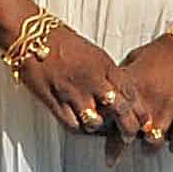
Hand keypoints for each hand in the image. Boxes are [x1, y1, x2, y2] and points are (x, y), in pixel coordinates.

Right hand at [13, 23, 129, 142]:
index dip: (138, 111)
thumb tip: (118, 93)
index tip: (141, 119)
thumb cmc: (61, 41)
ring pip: (96, 122)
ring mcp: (73, 92)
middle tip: (128, 135)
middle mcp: (92, 80)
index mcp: (104, 65)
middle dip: (128, 128)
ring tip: (102, 129)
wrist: (31, 35)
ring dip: (100, 128)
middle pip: (119, 111)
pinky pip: (73, 125)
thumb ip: (108, 74)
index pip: (131, 93)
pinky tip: (82, 125)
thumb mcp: (94, 53)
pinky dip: (80, 129)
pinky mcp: (54, 102)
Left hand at [111, 34, 172, 152]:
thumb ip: (123, 80)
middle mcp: (149, 99)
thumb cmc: (165, 50)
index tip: (109, 156)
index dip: (110, 142)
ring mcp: (169, 108)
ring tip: (149, 147)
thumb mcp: (135, 59)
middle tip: (128, 146)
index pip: (115, 118)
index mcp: (133, 86)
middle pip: (132, 134)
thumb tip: (110, 95)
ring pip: (153, 142)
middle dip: (128, 144)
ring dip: (150, 148)